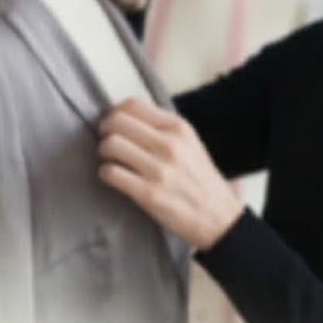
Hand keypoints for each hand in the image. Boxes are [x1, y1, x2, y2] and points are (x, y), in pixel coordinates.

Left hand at [97, 99, 243, 251]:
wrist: (218, 217)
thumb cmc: (199, 180)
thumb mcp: (190, 143)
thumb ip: (163, 128)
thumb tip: (127, 116)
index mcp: (178, 128)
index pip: (133, 104)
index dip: (116, 113)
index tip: (114, 124)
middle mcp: (169, 144)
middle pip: (117, 122)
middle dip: (105, 132)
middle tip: (107, 143)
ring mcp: (159, 169)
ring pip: (111, 145)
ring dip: (104, 153)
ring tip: (110, 160)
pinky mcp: (148, 194)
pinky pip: (111, 173)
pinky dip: (105, 174)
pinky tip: (112, 177)